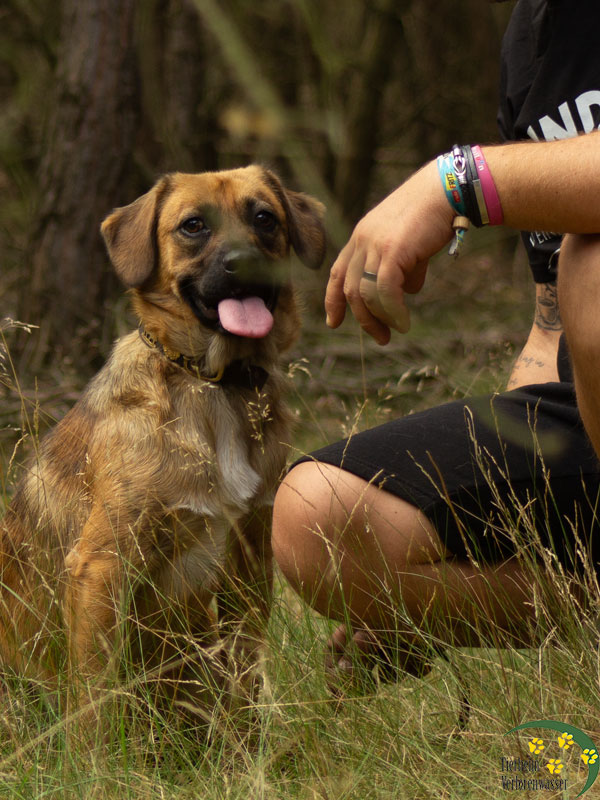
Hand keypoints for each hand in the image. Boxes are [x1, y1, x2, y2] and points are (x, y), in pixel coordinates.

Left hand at [325, 159, 454, 343]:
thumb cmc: (432, 215)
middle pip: (350, 289)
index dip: (333, 299)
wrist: (447, 189)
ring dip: (380, 319)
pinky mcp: (392, 251)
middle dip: (363, 319)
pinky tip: (404, 322)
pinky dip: (394, 311)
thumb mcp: (409, 243)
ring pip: (366, 294)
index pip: (338, 272)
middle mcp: (362, 240)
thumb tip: (407, 289)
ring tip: (397, 330)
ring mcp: (375, 245)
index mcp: (361, 237)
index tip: (333, 322)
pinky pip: (386, 291)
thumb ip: (403, 266)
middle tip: (381, 337)